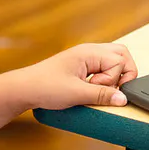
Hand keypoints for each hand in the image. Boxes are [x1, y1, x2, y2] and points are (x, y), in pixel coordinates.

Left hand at [17, 44, 137, 110]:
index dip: (113, 78)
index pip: (120, 61)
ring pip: (113, 60)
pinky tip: (94, 88)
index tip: (97, 87)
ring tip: (99, 88)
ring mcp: (86, 57)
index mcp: (89, 52)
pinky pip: (103, 67)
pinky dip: (105, 78)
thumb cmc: (45, 86)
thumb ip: (102, 95)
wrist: (25, 89)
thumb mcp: (76, 94)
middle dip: (122, 73)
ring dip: (113, 76)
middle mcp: (89, 51)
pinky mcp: (82, 66)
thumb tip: (123, 98)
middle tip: (111, 88)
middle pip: (121, 54)